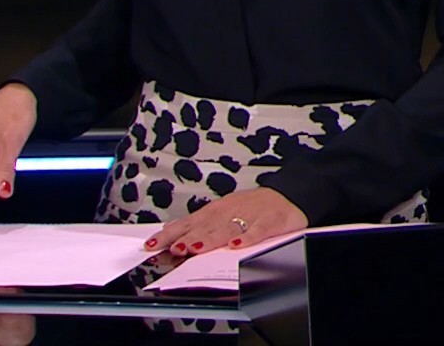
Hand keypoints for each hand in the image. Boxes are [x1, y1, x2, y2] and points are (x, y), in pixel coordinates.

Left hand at [147, 187, 307, 259]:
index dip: (170, 234)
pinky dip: (248, 237)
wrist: (290, 195)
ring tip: (196, 248)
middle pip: (206, 226)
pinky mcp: (272, 221)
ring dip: (211, 238)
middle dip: (188, 237)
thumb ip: (198, 224)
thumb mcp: (223, 211)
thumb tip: (169, 233)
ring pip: (229, 228)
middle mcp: (231, 211)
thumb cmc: (252, 208)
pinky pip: (260, 230)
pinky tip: (237, 246)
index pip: (188, 223)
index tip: (153, 245)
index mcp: (217, 210)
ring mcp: (252, 216)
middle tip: (173, 248)